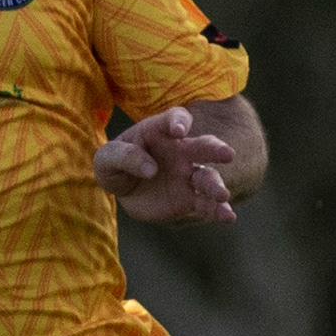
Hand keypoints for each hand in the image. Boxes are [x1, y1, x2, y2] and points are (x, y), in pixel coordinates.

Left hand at [94, 105, 238, 225]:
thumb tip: (150, 168)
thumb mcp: (107, 159)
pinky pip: (207, 204)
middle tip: (228, 154)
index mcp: (160, 131)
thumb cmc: (116, 165)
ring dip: (216, 184)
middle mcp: (181, 150)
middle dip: (215, 149)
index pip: (176, 119)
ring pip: (207, 176)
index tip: (179, 131)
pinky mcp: (190, 198)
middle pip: (203, 145)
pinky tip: (227, 217)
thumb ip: (124, 156)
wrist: (125, 190)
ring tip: (222, 194)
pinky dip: (218, 210)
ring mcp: (188, 174)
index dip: (179, 122)